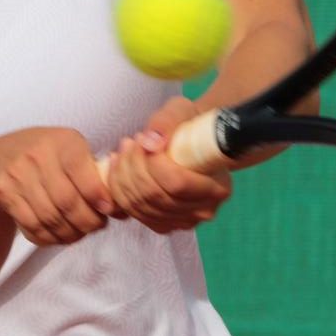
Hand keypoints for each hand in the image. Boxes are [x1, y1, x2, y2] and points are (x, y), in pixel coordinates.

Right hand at [0, 126, 128, 247]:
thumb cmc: (47, 157)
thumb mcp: (71, 151)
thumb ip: (97, 174)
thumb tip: (122, 207)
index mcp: (62, 142)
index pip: (81, 171)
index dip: (97, 195)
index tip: (108, 210)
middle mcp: (37, 154)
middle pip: (67, 202)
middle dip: (87, 221)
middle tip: (96, 226)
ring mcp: (17, 174)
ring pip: (50, 218)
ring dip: (70, 233)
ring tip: (79, 233)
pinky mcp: (4, 193)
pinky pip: (31, 226)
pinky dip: (49, 238)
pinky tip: (58, 235)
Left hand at [102, 96, 231, 234]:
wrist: (193, 144)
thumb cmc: (191, 126)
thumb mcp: (182, 111)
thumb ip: (167, 123)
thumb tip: (149, 142)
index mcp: (217, 186)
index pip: (177, 183)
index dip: (152, 162)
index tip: (141, 139)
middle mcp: (203, 210)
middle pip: (155, 197)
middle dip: (133, 167)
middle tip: (129, 142)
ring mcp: (183, 221)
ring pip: (140, 206)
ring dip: (122, 176)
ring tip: (122, 151)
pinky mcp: (164, 224)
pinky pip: (133, 212)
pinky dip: (119, 190)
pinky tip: (117, 167)